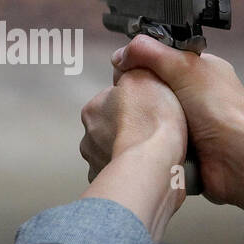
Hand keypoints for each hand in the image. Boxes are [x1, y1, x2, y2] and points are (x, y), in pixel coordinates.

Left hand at [80, 66, 186, 181]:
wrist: (154, 165)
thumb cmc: (151, 123)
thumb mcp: (146, 75)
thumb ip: (133, 66)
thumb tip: (130, 61)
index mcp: (93, 109)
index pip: (112, 99)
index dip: (135, 100)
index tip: (150, 105)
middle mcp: (89, 137)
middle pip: (113, 126)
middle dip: (131, 126)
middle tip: (154, 127)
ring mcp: (97, 162)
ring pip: (116, 150)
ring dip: (132, 148)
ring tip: (155, 148)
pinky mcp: (110, 183)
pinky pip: (123, 172)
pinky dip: (134, 169)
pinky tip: (149, 165)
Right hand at [112, 35, 243, 231]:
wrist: (236, 159)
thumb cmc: (223, 111)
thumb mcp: (184, 68)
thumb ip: (152, 53)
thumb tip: (123, 52)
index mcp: (201, 70)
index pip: (162, 58)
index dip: (142, 62)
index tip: (124, 68)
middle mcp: (196, 95)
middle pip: (154, 87)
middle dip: (141, 92)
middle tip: (128, 96)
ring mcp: (190, 121)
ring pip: (153, 114)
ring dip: (144, 118)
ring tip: (133, 119)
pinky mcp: (184, 146)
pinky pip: (157, 138)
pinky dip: (150, 139)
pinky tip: (143, 138)